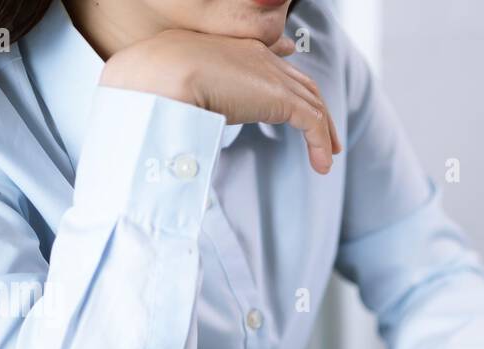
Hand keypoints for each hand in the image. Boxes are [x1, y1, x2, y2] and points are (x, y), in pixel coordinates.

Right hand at [100, 30, 341, 173]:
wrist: (161, 74)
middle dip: (316, 108)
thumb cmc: (155, 78)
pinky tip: (322, 166)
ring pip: (312, 103)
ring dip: (324, 132)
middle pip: (301, 84)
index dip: (287, 72)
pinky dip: (320, 144)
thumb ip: (189, 88)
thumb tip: (182, 105)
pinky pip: (312, 122)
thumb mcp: (176, 79)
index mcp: (236, 49)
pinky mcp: (280, 98)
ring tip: (328, 156)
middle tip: (324, 133)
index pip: (272, 59)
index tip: (296, 79)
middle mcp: (259, 57)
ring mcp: (271, 76)